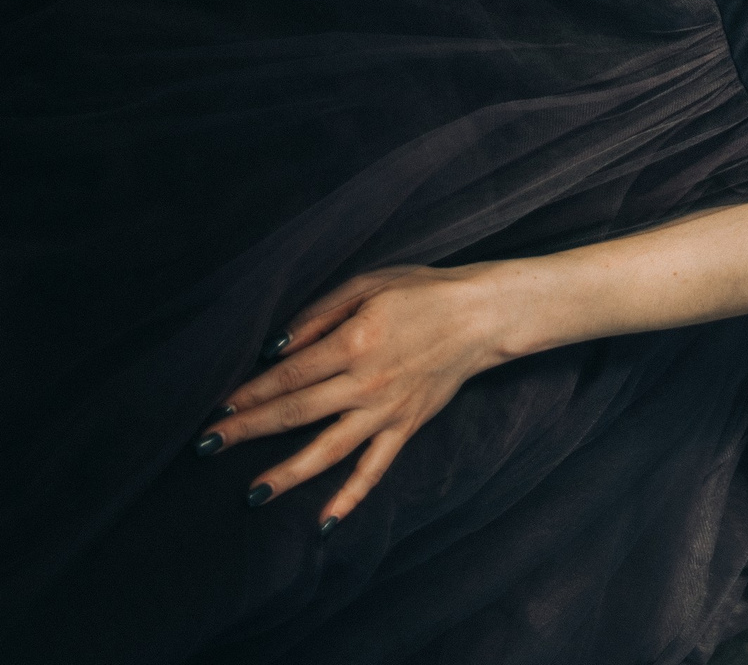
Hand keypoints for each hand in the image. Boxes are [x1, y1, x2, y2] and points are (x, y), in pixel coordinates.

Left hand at [194, 265, 508, 527]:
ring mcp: (386, 411)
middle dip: (248, 429)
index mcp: (355, 340)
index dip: (251, 392)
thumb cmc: (420, 291)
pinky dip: (350, 497)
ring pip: (328, 450)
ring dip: (287, 473)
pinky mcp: (405, 428)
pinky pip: (373, 469)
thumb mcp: (367, 285)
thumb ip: (320, 315)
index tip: (218, 408)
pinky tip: (324, 522)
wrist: (480, 315)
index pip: (290, 374)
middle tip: (208, 448)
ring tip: (251, 494)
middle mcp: (366, 382)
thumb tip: (278, 347)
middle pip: (296, 412)